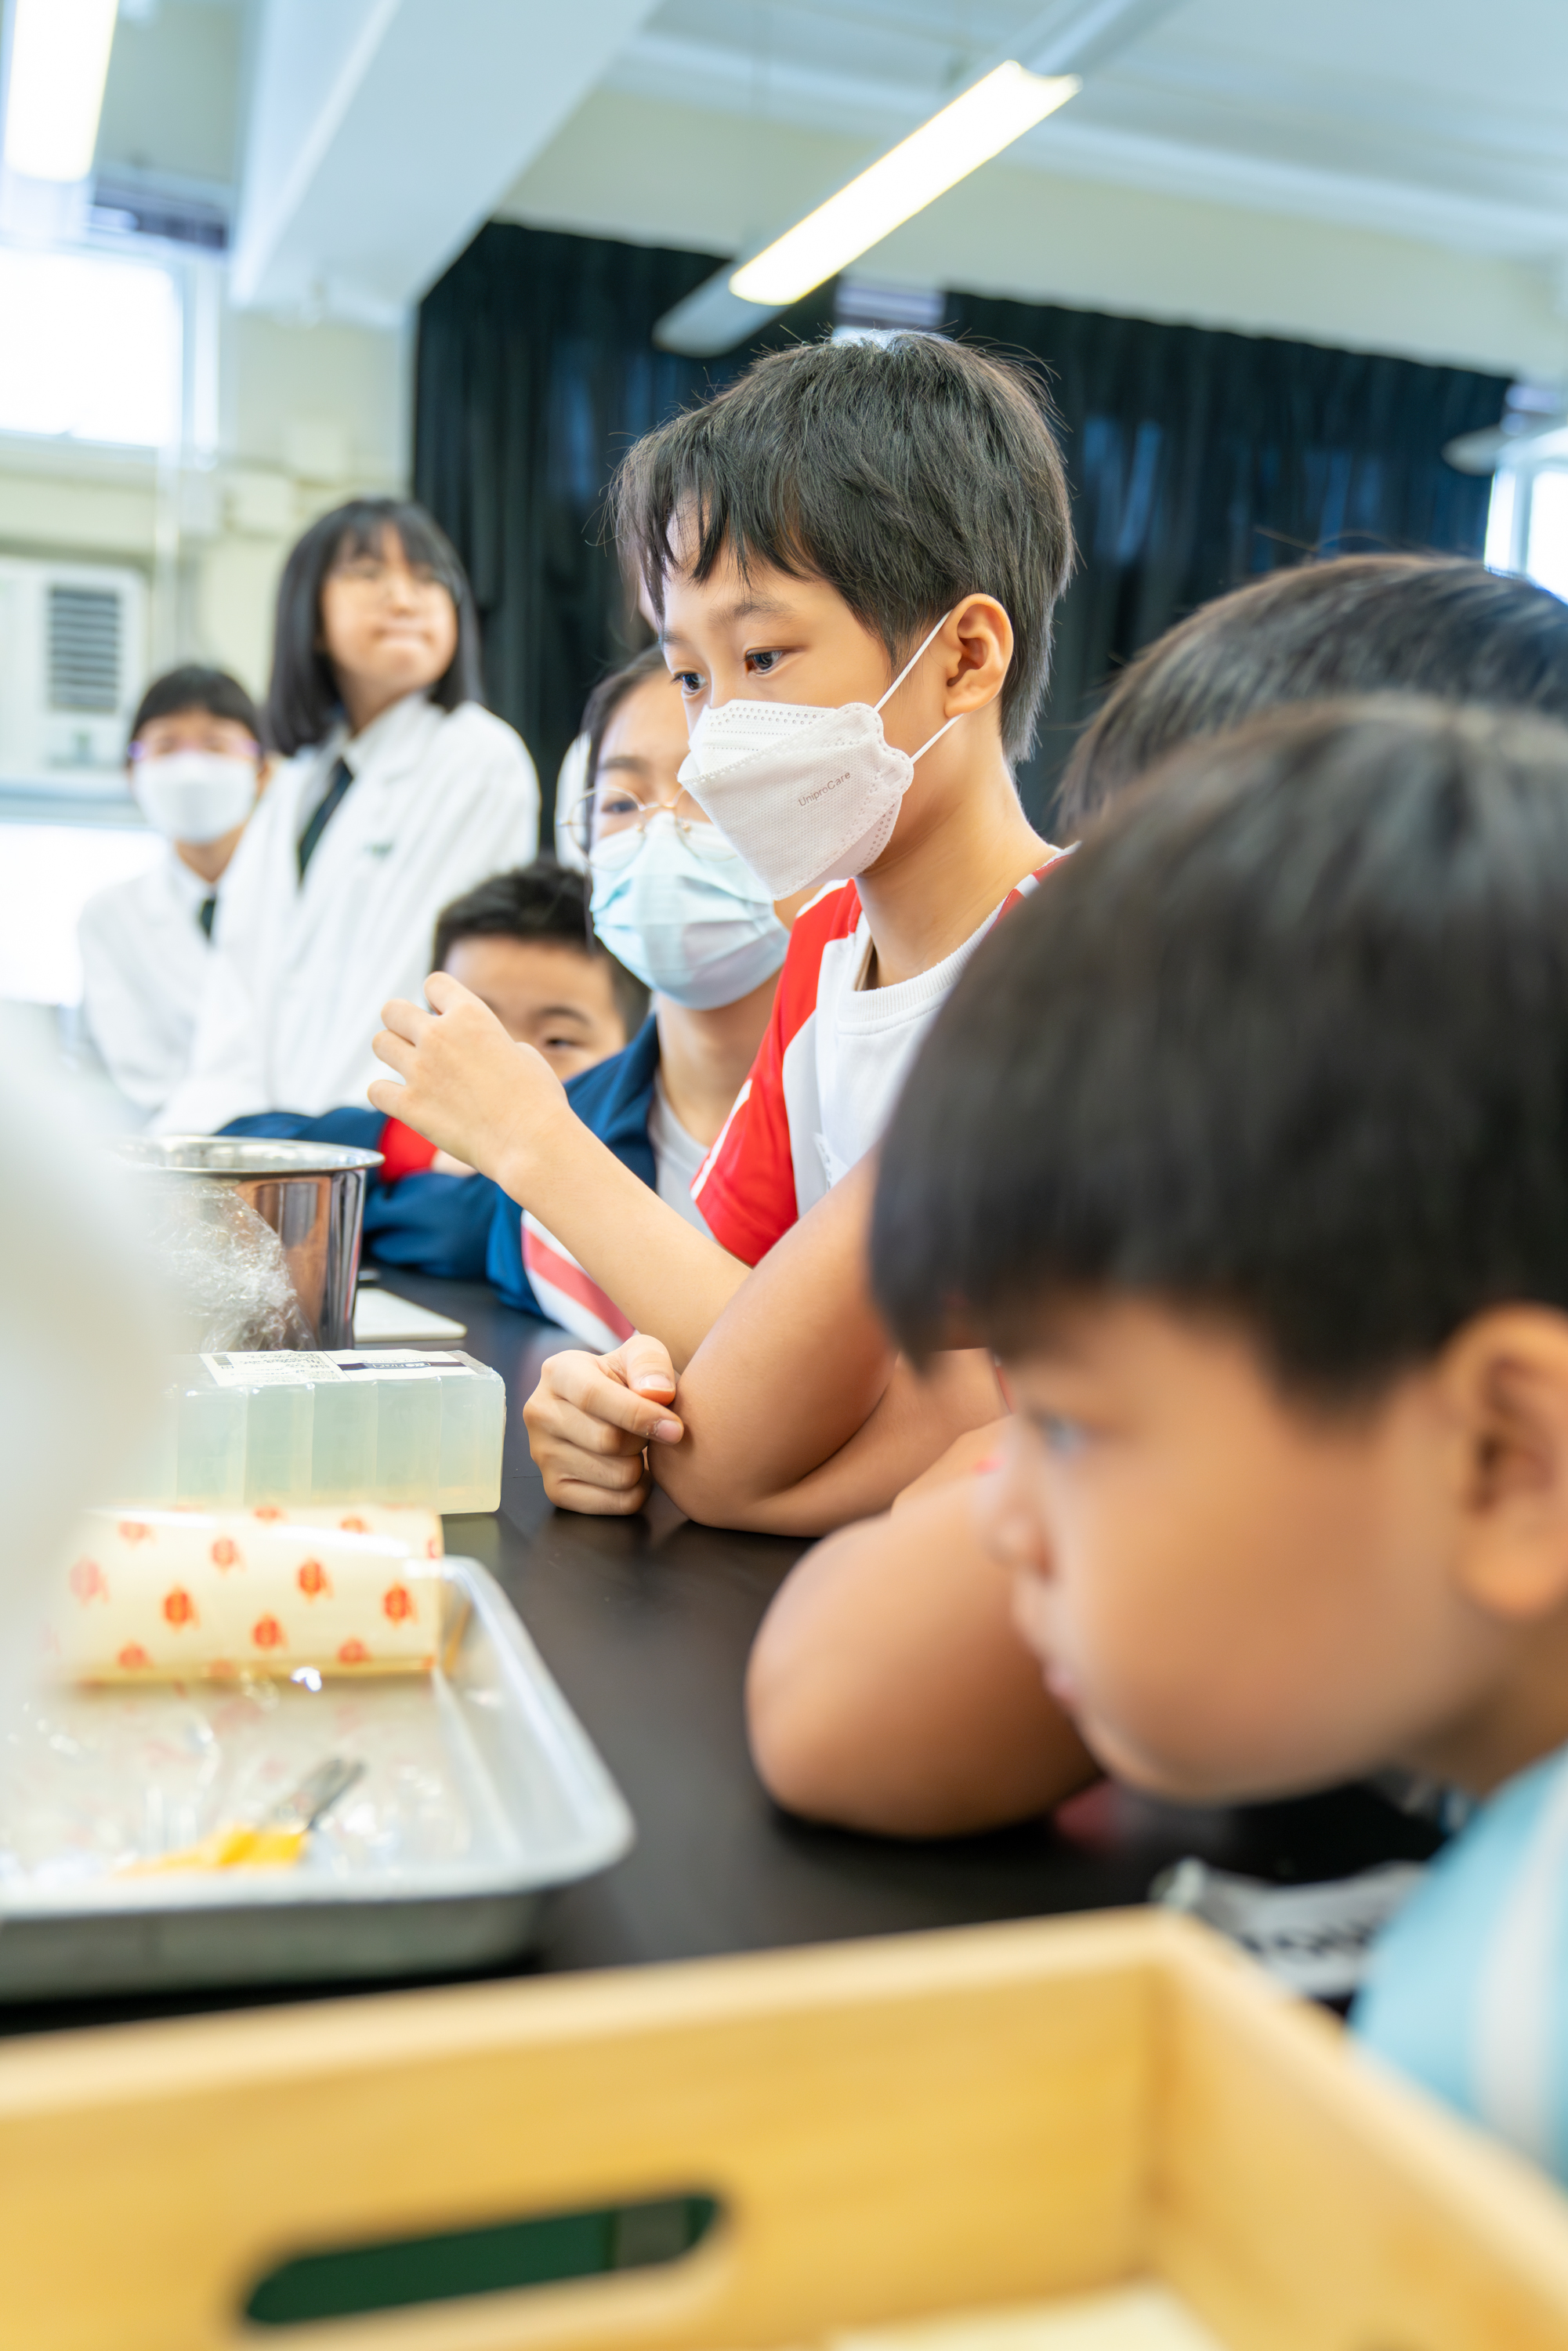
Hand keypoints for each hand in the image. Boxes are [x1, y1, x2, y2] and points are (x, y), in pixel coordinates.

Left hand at [369, 971, 568, 1184]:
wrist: (530, 1142)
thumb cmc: (538, 1101)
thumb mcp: (524, 1055)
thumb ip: (493, 1043)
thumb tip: (484, 1052)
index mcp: (471, 1015)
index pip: (434, 983)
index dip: (437, 999)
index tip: (443, 1016)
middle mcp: (439, 1036)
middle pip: (393, 1010)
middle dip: (402, 1022)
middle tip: (417, 1042)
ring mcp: (420, 1070)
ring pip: (379, 1044)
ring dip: (393, 1054)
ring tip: (411, 1070)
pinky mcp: (409, 1106)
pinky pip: (376, 1090)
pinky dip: (387, 1095)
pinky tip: (403, 1100)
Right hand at [522, 1335, 683, 1514]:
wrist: (610, 1406)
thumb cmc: (627, 1378)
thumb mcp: (641, 1354)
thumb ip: (651, 1363)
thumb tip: (657, 1394)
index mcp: (557, 1372)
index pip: (594, 1396)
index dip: (639, 1414)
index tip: (675, 1427)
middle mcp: (540, 1413)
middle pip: (607, 1441)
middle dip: (642, 1438)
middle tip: (647, 1429)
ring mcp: (542, 1454)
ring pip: (616, 1476)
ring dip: (640, 1464)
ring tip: (633, 1445)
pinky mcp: (555, 1489)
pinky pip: (616, 1503)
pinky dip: (637, 1490)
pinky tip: (628, 1467)